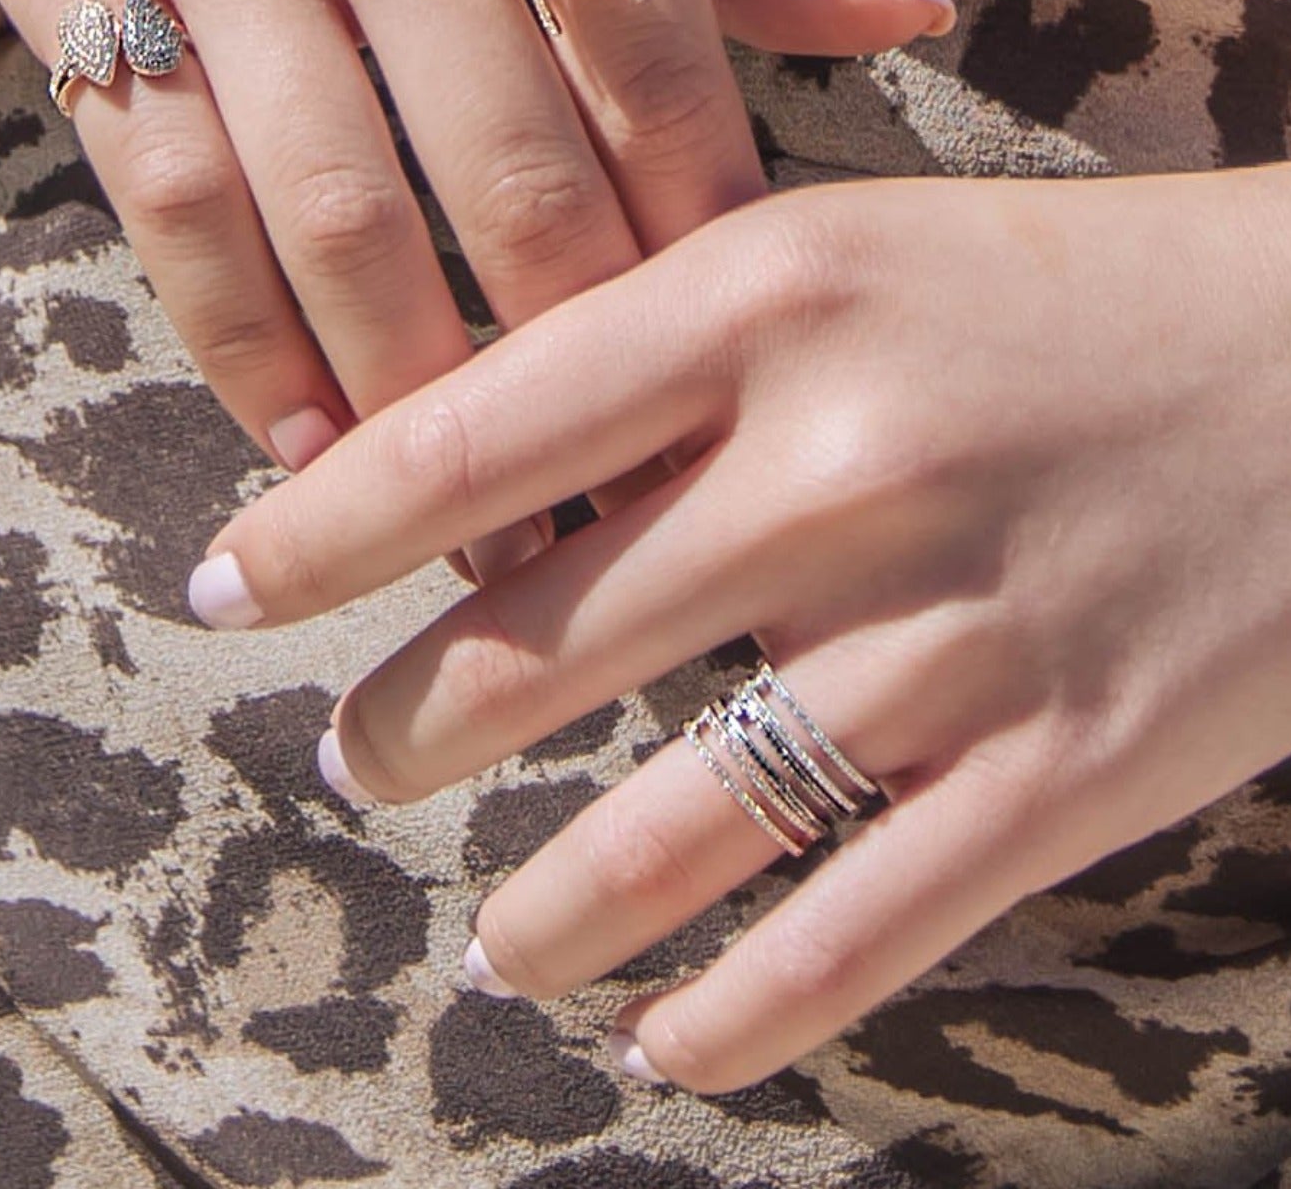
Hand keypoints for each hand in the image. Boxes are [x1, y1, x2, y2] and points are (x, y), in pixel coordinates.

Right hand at [0, 0, 951, 518]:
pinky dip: (240, 344)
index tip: (723, 379)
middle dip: (581, 366)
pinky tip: (301, 441)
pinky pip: (171, 194)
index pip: (662, 63)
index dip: (702, 248)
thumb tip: (908, 18)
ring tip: (475, 529)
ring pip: (340, 212)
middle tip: (624, 513)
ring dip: (418, 401)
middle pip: (515, 168)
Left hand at [188, 155, 1290, 1086]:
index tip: (219, 589)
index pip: (466, 432)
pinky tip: (659, 1042)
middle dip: (408, 728)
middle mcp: (839, 462)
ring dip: (545, 907)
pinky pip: (853, 930)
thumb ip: (666, 336)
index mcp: (768, 295)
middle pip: (537, 644)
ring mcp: (955, 628)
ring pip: (672, 825)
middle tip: (350, 761)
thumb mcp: (851, 247)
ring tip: (485, 944)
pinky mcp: (1071, 767)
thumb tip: (468, 461)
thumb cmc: (1069, 285)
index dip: (312, 529)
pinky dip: (730, 1012)